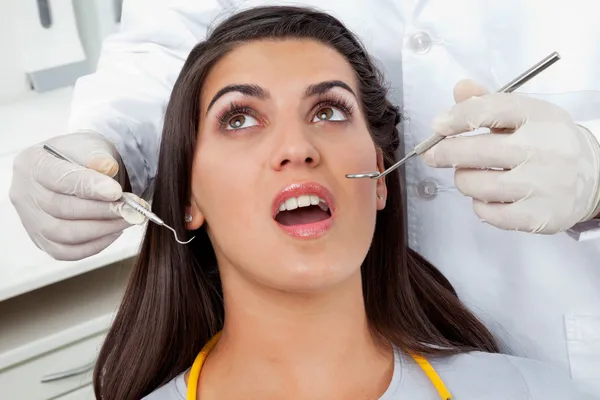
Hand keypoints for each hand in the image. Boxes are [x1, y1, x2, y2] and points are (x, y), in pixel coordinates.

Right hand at [9, 131, 131, 259]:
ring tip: (127, 219)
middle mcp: (24, 193)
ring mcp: (30, 220)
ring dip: (102, 229)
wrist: (80, 169)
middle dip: (101, 211)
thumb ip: (98, 155)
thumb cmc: (84, 157)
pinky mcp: (41, 240)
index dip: (88, 187)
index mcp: (32, 163)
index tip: (116, 191)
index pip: (58, 178)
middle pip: (61, 209)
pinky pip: (66, 252)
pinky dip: (94, 245)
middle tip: (130, 209)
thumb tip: (107, 167)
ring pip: (63, 234)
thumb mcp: (92, 145)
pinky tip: (114, 232)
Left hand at [421, 80, 599, 233]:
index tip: (438, 125)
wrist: (594, 177)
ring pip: (477, 185)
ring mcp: (543, 184)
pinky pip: (489, 213)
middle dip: (446, 153)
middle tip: (434, 155)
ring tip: (469, 174)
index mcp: (539, 117)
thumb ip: (488, 102)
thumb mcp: (525, 114)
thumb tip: (460, 89)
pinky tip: (486, 196)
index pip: (490, 110)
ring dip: (463, 180)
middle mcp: (543, 149)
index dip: (457, 118)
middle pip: (477, 151)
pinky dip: (478, 205)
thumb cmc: (548, 143)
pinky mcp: (539, 216)